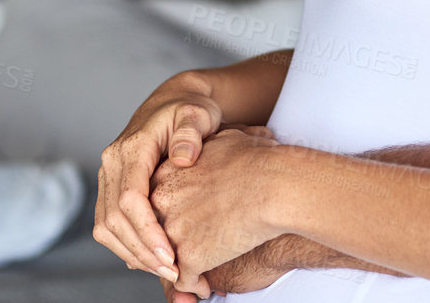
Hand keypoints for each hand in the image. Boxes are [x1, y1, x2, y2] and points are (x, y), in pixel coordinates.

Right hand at [94, 80, 223, 280]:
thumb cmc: (190, 110)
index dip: (148, 231)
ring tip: (165, 271)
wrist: (175, 103)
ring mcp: (108, 176)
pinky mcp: (111, 188)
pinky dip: (126, 246)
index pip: (130, 199)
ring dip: (132, 253)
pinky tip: (152, 258)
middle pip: (114, 219)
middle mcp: (112, 163)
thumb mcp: (197, 114)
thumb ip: (190, 133)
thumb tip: (182, 158)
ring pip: (105, 227)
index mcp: (131, 148)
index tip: (171, 256)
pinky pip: (108, 225)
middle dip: (141, 251)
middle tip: (173, 273)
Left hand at [151, 128, 285, 292]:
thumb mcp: (222, 142)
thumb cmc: (259, 160)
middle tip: (184, 254)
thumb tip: (208, 150)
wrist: (274, 185)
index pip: (157, 202)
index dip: (172, 216)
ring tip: (199, 277)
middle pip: (155, 230)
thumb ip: (203, 151)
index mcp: (167, 173)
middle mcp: (161, 200)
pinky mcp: (188, 255)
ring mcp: (172, 229)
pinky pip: (182, 280)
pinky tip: (206, 287)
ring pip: (166, 258)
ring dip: (180, 269)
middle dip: (168, 245)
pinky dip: (194, 286)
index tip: (187, 226)